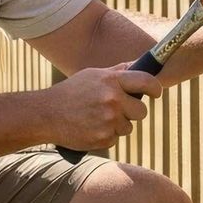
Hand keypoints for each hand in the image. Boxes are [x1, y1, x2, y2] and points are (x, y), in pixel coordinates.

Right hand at [42, 63, 160, 149]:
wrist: (46, 115)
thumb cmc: (71, 92)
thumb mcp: (93, 75)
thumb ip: (117, 72)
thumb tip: (138, 64)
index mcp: (111, 81)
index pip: (147, 82)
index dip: (155, 89)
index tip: (156, 93)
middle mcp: (112, 100)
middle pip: (142, 111)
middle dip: (133, 111)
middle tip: (118, 109)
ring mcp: (108, 121)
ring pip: (128, 127)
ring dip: (118, 124)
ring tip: (97, 117)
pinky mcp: (103, 138)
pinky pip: (116, 138)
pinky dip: (106, 134)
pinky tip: (91, 127)